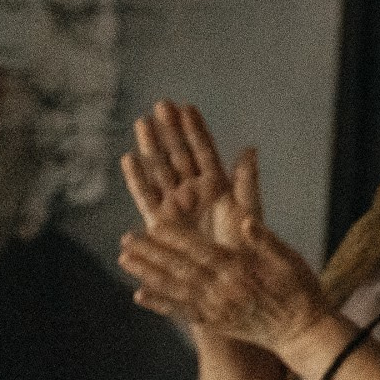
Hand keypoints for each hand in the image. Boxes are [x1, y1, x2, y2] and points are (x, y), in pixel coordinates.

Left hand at [118, 148, 332, 353]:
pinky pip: (181, 312)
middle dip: (152, 253)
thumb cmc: (300, 291)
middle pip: (180, 269)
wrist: (302, 332)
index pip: (202, 250)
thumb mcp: (290, 260)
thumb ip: (266, 241)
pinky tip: (139, 296)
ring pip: (175, 289)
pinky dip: (159, 304)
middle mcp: (222, 290)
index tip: (153, 223)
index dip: (176, 237)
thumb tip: (246, 221)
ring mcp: (215, 308)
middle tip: (126, 239)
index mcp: (240, 270)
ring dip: (148, 274)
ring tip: (125, 261)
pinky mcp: (214, 322)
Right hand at [120, 101, 242, 242]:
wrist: (227, 276)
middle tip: (160, 103)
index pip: (204, 151)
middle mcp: (193, 190)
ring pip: (160, 169)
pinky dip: (138, 178)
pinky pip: (146, 196)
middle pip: (179, 154)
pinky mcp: (160, 222)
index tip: (186, 106)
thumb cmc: (242, 245)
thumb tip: (249, 148)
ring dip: (151, 146)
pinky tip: (129, 159)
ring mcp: (176, 204)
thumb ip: (246, 181)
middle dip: (170, 129)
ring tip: (142, 122)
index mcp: (217, 185)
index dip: (195, 129)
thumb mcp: (248, 210)